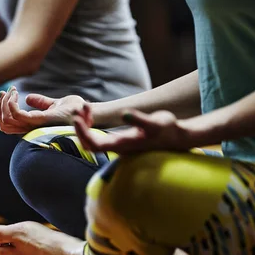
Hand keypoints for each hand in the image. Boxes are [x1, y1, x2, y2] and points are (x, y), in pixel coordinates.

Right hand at [0, 86, 85, 133]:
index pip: (7, 124)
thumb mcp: (54, 104)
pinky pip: (17, 115)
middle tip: (4, 92)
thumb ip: (41, 102)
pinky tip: (15, 93)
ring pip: (7, 119)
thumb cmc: (74, 110)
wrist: (88, 111)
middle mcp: (32, 128)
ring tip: (10, 91)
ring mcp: (35, 125)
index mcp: (33, 125)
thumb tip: (28, 98)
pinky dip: (11, 104)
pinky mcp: (41, 120)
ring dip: (4, 103)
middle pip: (3, 124)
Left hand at [72, 104, 192, 153]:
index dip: (82, 133)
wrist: (177, 137)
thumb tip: (124, 114)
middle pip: (88, 144)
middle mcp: (117, 148)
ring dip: (84, 123)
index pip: (94, 145)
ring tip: (85, 106)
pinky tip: (90, 110)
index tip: (77, 117)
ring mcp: (117, 145)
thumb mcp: (156, 123)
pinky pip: (96, 134)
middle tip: (80, 108)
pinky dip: (90, 122)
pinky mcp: (118, 140)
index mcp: (122, 145)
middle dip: (80, 127)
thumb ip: (140, 120)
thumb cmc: (167, 130)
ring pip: (91, 138)